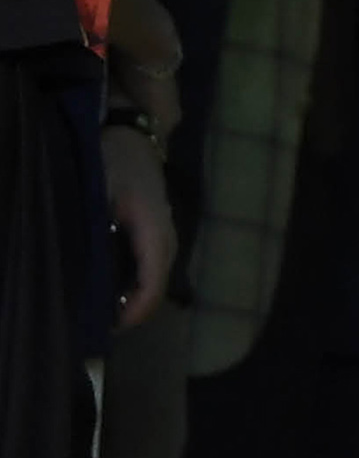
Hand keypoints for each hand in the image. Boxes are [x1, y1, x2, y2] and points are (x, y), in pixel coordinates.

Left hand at [102, 119, 175, 330]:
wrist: (130, 132)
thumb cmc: (111, 160)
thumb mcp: (98, 195)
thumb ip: (97, 232)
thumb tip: (90, 276)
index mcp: (154, 229)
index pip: (153, 283)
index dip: (135, 310)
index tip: (111, 326)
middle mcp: (168, 236)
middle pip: (158, 285)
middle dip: (133, 309)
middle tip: (100, 322)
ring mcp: (167, 233)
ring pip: (157, 276)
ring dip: (135, 296)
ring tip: (105, 308)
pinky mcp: (160, 231)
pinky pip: (153, 265)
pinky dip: (137, 281)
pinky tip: (113, 285)